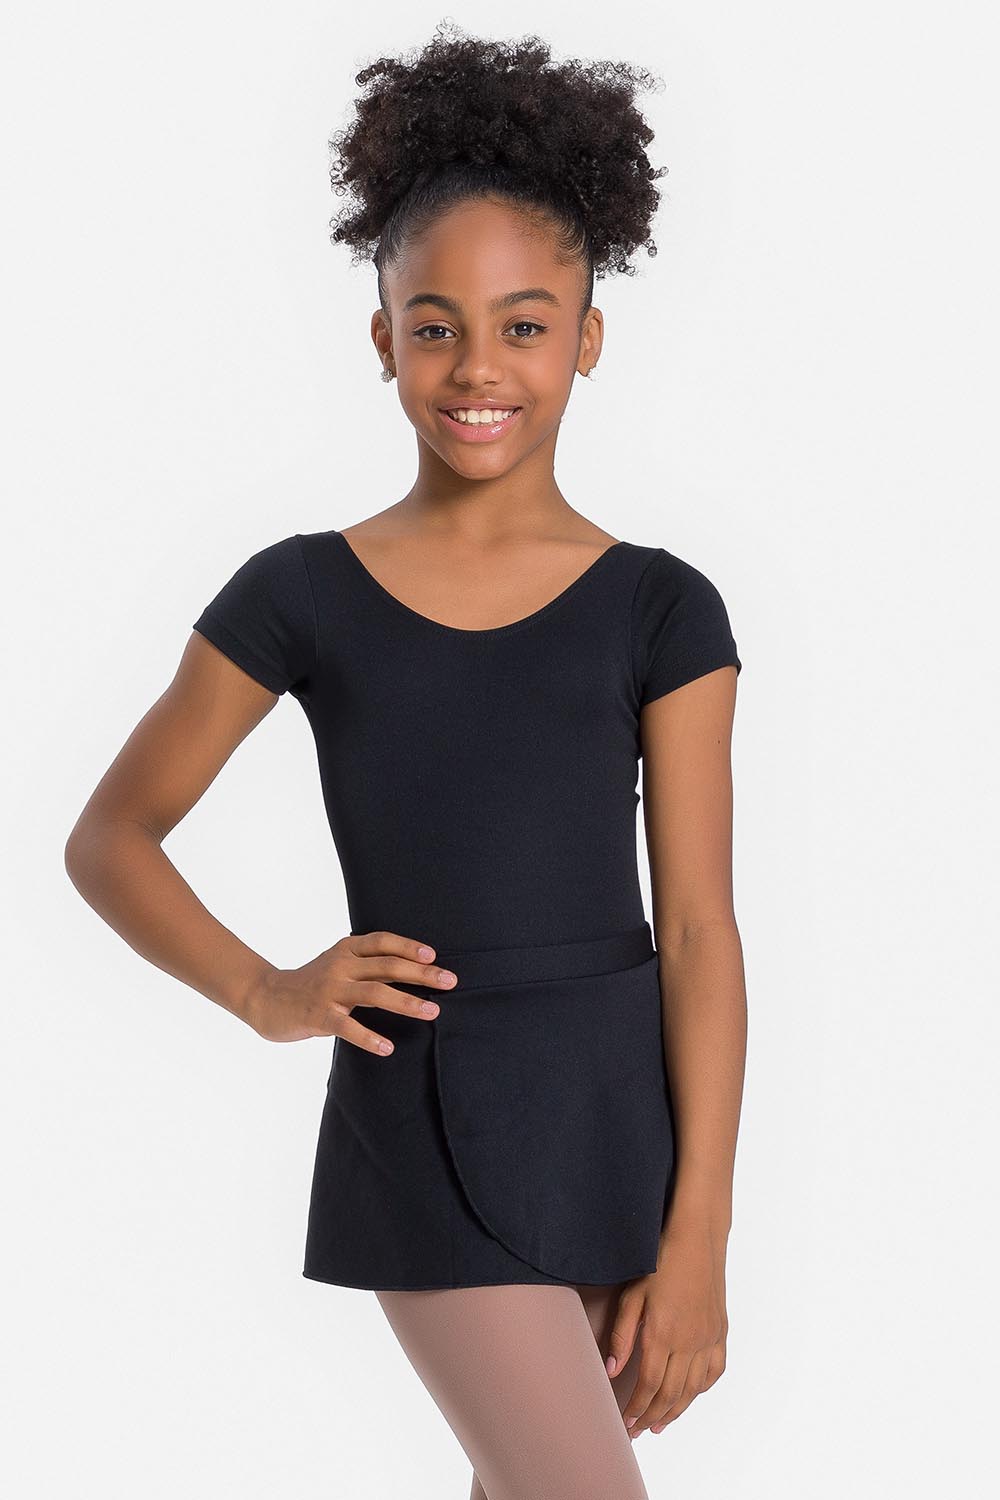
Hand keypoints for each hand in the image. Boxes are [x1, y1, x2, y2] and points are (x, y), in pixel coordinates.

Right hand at [239, 930, 457, 1052]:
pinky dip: (369, 1038)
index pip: (382, 942)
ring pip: (375, 993)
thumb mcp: (336, 964)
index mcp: (345, 950)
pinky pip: (348, 1027)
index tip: (433, 955)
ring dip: (406, 1002)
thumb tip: (409, 968)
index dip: (409, 946)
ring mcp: (329, 990)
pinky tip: (387, 1047)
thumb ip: (364, 964)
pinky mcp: (318, 1016)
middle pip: (387, 966)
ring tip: (431, 1012)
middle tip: (449, 982)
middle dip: (421, 973)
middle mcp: (339, 966)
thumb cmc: (309, 983)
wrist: (265, 998)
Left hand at [607, 1222, 727, 1437]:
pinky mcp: (720, 1332)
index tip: (626, 1422)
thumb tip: (611, 1370)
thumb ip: (622, 1335)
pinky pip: (714, 1371)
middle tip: (638, 1431)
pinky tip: (690, 1395)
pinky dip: (701, 1389)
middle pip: (670, 1394)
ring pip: (693, 1388)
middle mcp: (689, 1342)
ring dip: (676, 1410)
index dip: (636, 1408)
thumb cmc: (659, 1262)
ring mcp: (708, 1338)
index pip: (649, 1385)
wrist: (696, 1240)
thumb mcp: (632, 1295)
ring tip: (659, 1424)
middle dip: (652, 1416)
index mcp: (663, 1334)